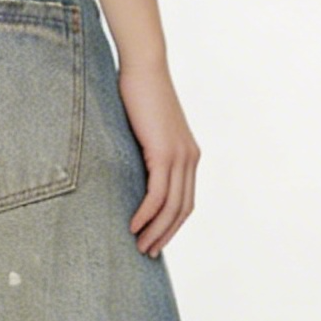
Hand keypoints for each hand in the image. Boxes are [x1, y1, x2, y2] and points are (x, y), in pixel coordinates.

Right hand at [116, 57, 199, 255]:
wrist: (144, 68)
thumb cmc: (138, 94)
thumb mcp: (145, 130)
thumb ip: (145, 152)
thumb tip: (130, 171)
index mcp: (188, 155)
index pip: (185, 201)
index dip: (172, 225)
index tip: (156, 240)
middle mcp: (190, 158)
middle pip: (182, 210)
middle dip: (166, 234)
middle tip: (147, 252)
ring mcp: (180, 156)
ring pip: (171, 206)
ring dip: (155, 230)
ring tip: (139, 245)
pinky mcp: (164, 152)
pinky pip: (157, 193)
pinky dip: (146, 213)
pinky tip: (133, 225)